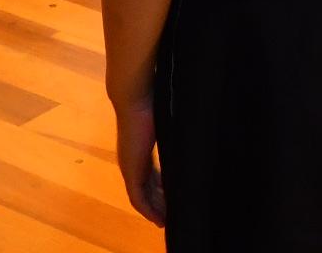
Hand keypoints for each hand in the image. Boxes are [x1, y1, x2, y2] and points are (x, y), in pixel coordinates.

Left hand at [113, 95, 166, 225]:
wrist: (136, 100)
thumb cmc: (152, 106)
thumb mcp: (166, 126)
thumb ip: (174, 135)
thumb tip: (192, 134)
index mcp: (139, 151)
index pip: (151, 176)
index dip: (161, 188)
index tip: (173, 197)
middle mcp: (132, 162)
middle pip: (146, 189)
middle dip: (158, 203)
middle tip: (172, 215)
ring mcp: (130, 168)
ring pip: (142, 196)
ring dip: (153, 209)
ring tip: (166, 221)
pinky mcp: (130, 172)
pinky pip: (138, 198)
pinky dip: (148, 210)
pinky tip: (158, 218)